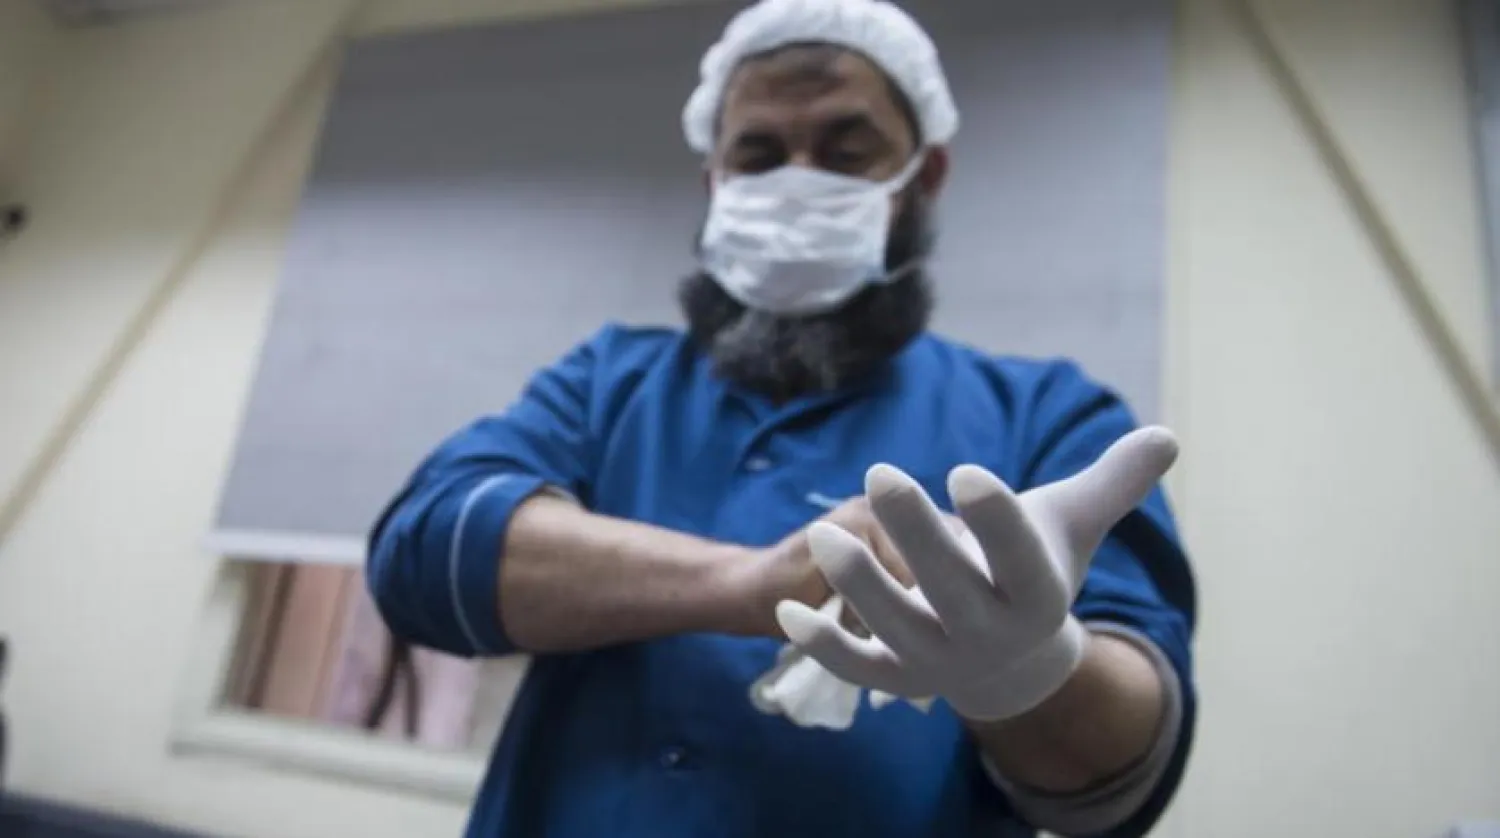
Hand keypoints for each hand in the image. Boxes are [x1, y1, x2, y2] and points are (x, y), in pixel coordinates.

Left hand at [774, 427, 1178, 720]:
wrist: (1013, 658)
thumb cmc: (1037, 566)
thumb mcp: (1073, 523)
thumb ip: (1113, 483)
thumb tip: (1167, 436)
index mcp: (1038, 598)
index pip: (1020, 560)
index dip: (994, 520)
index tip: (962, 470)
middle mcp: (992, 637)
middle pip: (952, 590)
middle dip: (917, 535)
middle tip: (879, 471)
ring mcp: (942, 663)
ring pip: (897, 630)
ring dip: (858, 585)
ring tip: (823, 529)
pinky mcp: (897, 679)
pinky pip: (857, 668)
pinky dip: (821, 646)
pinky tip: (785, 609)